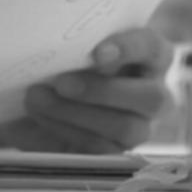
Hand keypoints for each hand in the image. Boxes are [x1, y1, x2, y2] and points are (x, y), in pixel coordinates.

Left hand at [7, 27, 173, 153]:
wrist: (41, 101)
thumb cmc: (65, 60)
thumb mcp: (72, 48)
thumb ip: (76, 43)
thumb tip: (52, 38)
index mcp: (151, 56)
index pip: (151, 46)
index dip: (128, 48)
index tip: (97, 52)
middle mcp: (154, 94)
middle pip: (151, 97)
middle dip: (102, 90)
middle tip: (61, 82)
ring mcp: (140, 128)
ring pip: (124, 127)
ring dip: (75, 113)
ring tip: (37, 98)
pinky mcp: (116, 153)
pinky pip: (100, 148)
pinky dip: (65, 130)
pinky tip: (40, 117)